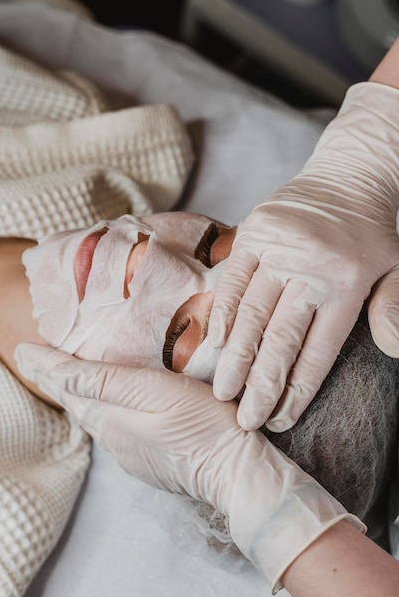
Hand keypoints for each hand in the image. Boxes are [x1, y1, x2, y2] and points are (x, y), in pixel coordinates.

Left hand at [15, 342, 363, 592]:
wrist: (235, 471)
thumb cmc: (201, 423)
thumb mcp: (152, 391)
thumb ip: (104, 382)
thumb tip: (54, 373)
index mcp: (109, 420)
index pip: (66, 388)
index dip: (45, 367)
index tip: (25, 349)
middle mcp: (114, 440)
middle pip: (78, 405)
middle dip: (59, 381)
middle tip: (45, 358)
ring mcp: (132, 454)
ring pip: (98, 418)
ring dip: (83, 395)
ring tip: (78, 373)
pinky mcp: (151, 460)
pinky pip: (118, 430)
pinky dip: (108, 410)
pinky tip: (119, 402)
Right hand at [208, 82, 398, 431]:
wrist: (347, 176)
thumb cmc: (370, 233)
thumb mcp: (397, 268)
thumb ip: (392, 308)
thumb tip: (390, 349)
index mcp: (347, 281)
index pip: (318, 348)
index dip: (296, 388)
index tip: (278, 419)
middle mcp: (310, 267)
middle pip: (280, 337)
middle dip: (260, 384)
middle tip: (244, 420)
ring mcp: (278, 248)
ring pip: (251, 313)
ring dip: (235, 357)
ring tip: (224, 393)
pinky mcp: (254, 232)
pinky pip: (233, 279)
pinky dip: (222, 312)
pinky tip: (214, 344)